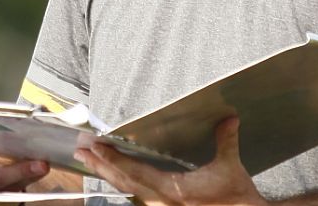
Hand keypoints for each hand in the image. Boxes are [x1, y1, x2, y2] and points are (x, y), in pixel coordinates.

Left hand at [74, 117, 267, 205]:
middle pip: (123, 182)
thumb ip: (226, 141)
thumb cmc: (238, 197)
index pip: (135, 172)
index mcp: (173, 190)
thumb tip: (230, 119)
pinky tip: (114, 176)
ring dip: (108, 174)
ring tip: (90, 160)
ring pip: (128, 190)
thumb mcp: (231, 168)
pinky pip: (138, 195)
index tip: (95, 147)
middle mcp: (162, 201)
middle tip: (80, 151)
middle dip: (100, 166)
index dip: (113, 159)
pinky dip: (123, 182)